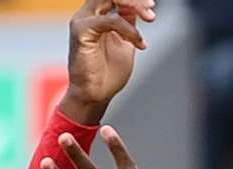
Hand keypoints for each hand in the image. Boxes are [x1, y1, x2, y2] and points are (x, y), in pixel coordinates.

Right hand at [59, 0, 151, 123]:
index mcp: (98, 15)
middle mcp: (88, 14)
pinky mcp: (81, 30)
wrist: (95, 96)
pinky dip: (128, 30)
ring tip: (150, 18)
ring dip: (133, 4)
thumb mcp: (125, 42)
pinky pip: (110, 20)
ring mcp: (82, 20)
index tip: (152, 7)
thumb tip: (140, 10)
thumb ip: (129, 24)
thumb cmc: (107, 74)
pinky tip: (139, 43)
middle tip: (151, 10)